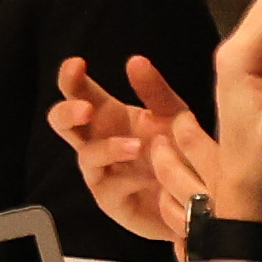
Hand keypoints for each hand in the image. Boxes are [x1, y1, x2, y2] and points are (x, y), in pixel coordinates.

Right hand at [43, 46, 225, 243]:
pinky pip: (110, 188)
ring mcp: (102, 173)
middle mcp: (99, 142)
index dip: (70, 78)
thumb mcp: (174, 116)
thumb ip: (155, 91)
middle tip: (86, 109)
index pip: (79, 92)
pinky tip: (149, 176)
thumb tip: (134, 60)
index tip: (77, 64)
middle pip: (63, 123)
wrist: (199, 199)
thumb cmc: (179, 154)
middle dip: (68, 112)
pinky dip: (128, 179)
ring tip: (136, 146)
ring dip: (107, 148)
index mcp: (110, 117)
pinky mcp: (112, 201)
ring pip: (86, 156)